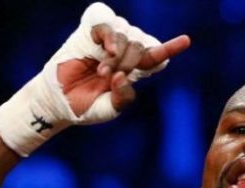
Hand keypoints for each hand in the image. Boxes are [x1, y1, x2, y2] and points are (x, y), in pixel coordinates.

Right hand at [0, 3, 188, 155]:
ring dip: (118, 55)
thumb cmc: (85, 106)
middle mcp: (123, 53)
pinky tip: (106, 49)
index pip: (156, 55)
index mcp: (132, 70)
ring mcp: (107, 41)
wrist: (59, 102)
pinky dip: (110, 35)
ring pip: (128, 35)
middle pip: (143, 46)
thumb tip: (124, 76)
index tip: (185, 40)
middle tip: (109, 78)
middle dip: (130, 63)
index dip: (170, 47)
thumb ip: (123, 97)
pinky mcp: (90, 33)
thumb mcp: (110, 108)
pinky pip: (107, 22)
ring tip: (101, 72)